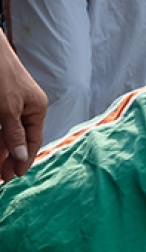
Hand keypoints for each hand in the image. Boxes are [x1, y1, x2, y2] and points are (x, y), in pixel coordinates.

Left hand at [0, 38, 46, 181]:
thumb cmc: (1, 74)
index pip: (33, 140)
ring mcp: (11, 103)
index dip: (24, 160)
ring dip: (1, 149)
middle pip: (19, 139)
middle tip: (0, 177)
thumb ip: (14, 134)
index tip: (13, 176)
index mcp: (37, 108)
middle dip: (9, 158)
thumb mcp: (8, 108)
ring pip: (6, 132)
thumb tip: (23, 157)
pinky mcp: (0, 100)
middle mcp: (26, 107)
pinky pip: (0, 124)